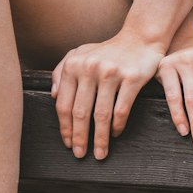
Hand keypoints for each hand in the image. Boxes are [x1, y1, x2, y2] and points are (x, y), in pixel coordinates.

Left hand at [51, 31, 165, 160]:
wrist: (140, 38)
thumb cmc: (108, 50)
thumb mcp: (81, 54)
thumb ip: (61, 71)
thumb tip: (52, 96)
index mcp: (74, 65)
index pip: (64, 103)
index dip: (65, 127)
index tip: (67, 143)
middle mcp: (90, 68)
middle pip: (80, 112)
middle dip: (79, 138)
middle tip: (80, 154)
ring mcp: (111, 73)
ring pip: (101, 115)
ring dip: (99, 138)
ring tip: (100, 153)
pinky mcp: (132, 78)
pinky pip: (121, 109)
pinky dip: (117, 126)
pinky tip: (115, 134)